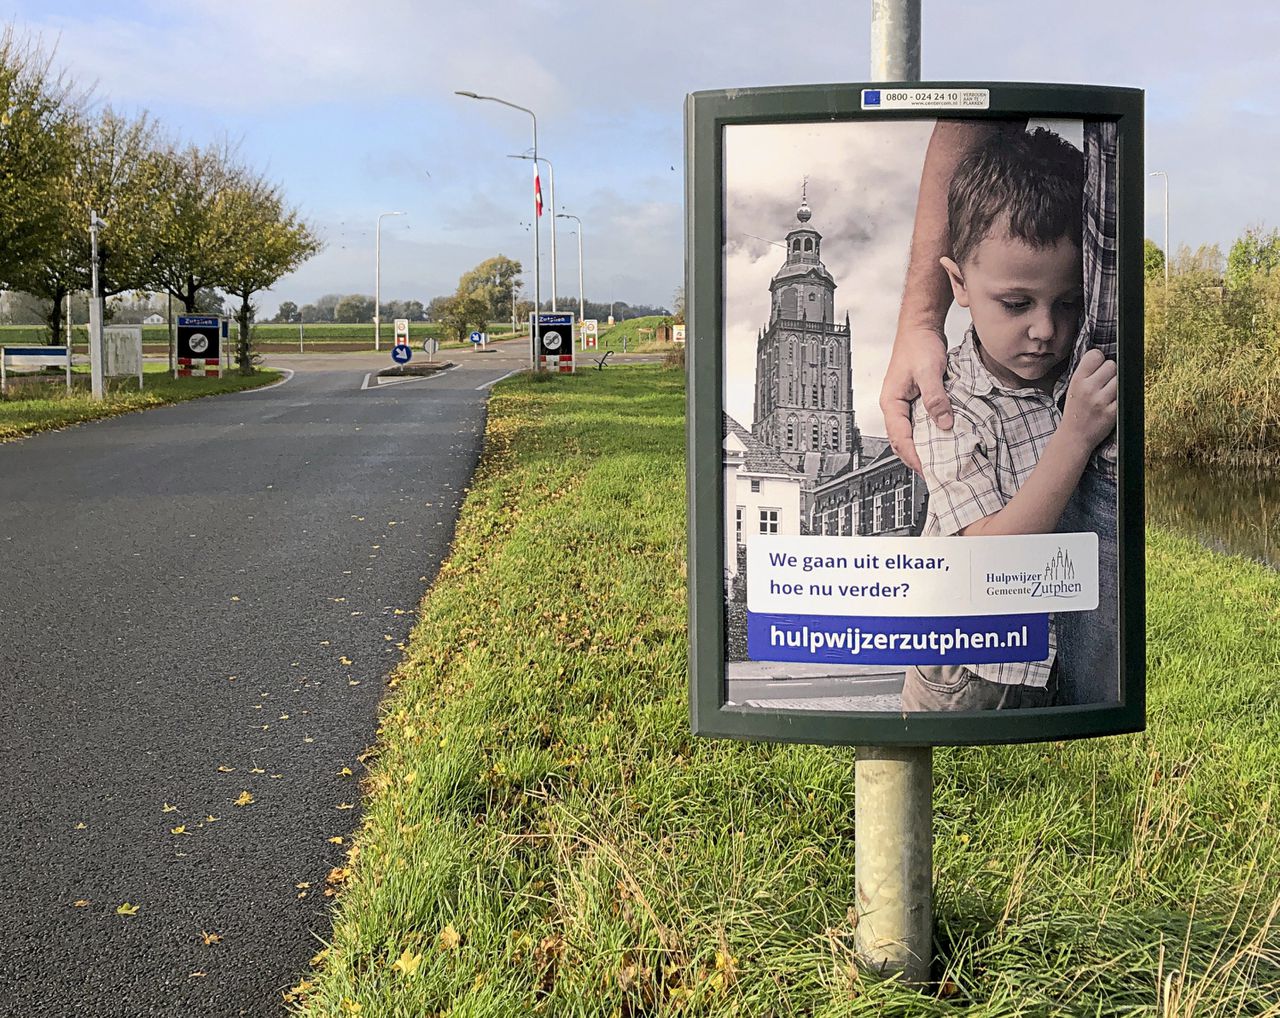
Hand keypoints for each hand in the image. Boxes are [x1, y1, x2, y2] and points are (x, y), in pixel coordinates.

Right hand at [879, 325, 951, 473]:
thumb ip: (935, 398)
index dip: (914, 456)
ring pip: (911, 434)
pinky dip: (929, 435)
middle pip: (902, 441)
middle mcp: (895, 406)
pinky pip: (920, 424)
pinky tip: (942, 439)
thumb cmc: (918, 344)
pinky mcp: (916, 399)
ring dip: (923, 448)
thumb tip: (944, 423)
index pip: (900, 438)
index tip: (928, 470)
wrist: (921, 327)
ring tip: (939, 461)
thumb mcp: (929, 372)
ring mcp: (905, 403)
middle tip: (934, 473)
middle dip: (916, 458)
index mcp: (891, 402)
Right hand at [1060, 348, 1117, 452]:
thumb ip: (1086, 372)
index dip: (1099, 360)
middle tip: (1103, 384)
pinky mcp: (1113, 412)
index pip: (1096, 355)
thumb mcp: (1073, 388)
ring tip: (1108, 394)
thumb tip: (1104, 357)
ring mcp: (1101, 400)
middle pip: (1111, 365)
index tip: (1097, 369)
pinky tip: (1112, 403)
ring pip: (1121, 378)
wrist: (1074, 436)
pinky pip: (1125, 395)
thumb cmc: (1075, 410)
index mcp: (1077, 380)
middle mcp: (1088, 388)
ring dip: (1117, 385)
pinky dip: (1120, 398)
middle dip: (1110, 373)